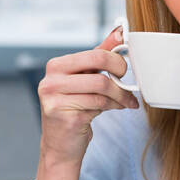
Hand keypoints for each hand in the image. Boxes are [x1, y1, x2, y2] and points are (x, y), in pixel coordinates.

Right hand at [37, 25, 139, 166]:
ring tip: (127, 101)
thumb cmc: (74, 110)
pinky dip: (115, 106)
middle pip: (98, 65)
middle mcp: (51, 81)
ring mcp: (55, 99)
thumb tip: (118, 33)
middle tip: (128, 82)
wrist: (61, 146)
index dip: (116, 59)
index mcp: (56, 66)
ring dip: (121, 95)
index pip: (94, 53)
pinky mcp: (65, 116)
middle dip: (119, 73)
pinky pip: (100, 105)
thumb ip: (98, 57)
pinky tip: (118, 108)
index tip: (124, 67)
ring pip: (102, 87)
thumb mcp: (84, 81)